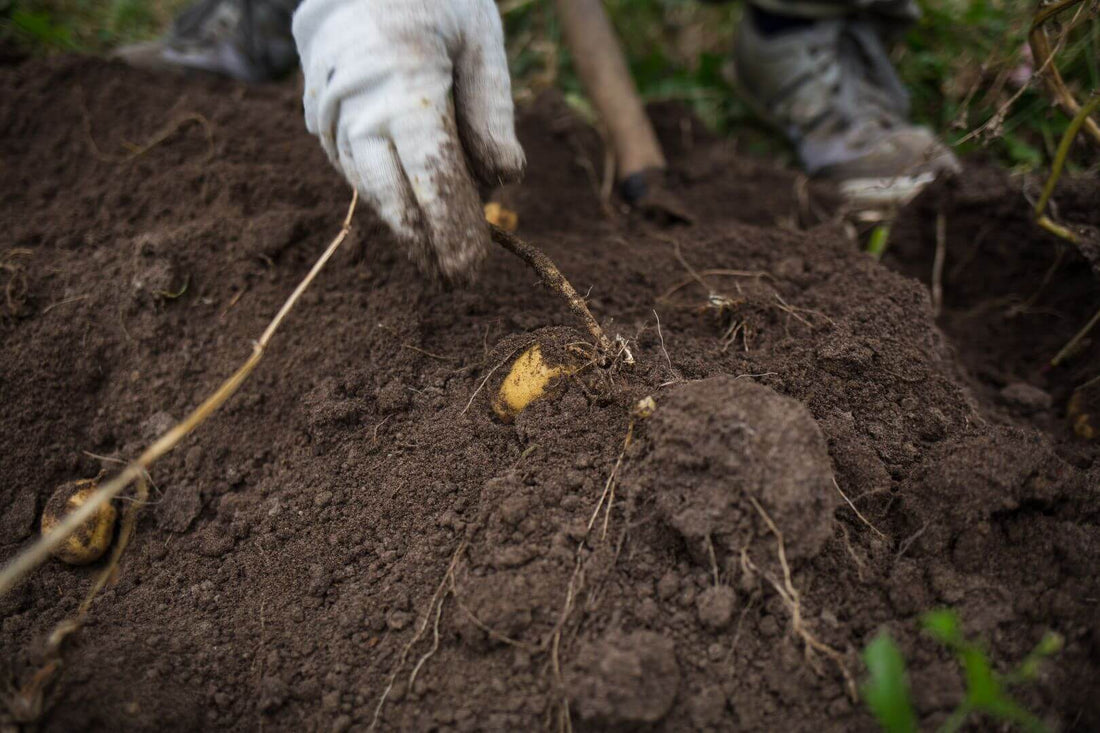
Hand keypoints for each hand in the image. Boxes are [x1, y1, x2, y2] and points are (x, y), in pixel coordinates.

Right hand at [293, 0, 524, 282]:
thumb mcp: (478, 38)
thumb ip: (492, 109)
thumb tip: (503, 180)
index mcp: (402, 83)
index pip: (431, 174)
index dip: (451, 225)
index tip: (472, 265)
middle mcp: (355, 105)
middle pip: (390, 195)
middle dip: (424, 243)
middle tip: (456, 281)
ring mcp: (328, 111)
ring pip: (368, 187)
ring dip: (403, 224)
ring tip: (436, 259)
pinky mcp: (316, 114)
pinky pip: (353, 167)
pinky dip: (383, 193)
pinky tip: (409, 215)